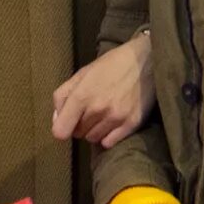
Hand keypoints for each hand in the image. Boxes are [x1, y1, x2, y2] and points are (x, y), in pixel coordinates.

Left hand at [49, 30, 155, 147]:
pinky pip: (109, 143)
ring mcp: (116, 118)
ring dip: (94, 130)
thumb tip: (56, 119)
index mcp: (81, 96)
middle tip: (90, 111)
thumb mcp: (81, 74)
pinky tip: (112, 123)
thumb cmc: (111, 65)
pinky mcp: (132, 124)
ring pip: (93, 139)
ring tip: (103, 115)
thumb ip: (63, 96)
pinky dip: (108, 136)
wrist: (147, 60)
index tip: (67, 123)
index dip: (62, 128)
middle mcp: (98, 109)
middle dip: (80, 125)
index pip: (61, 131)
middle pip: (78, 134)